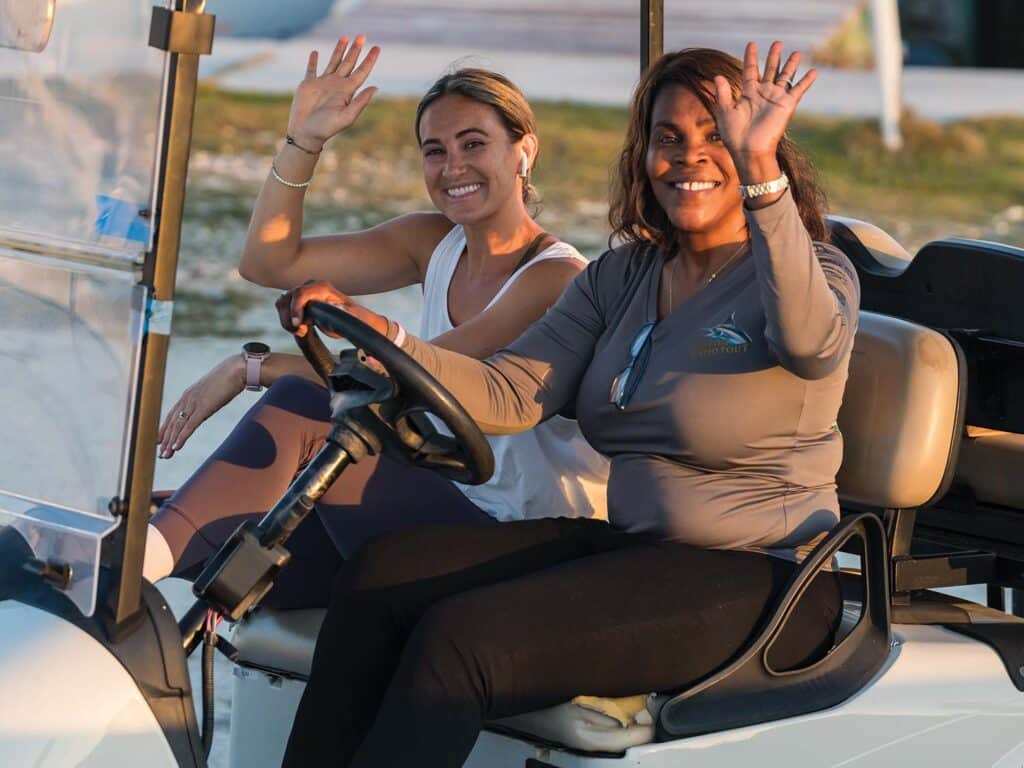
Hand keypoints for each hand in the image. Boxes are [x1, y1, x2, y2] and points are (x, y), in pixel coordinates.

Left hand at [158, 355, 245, 458]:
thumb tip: (207, 406)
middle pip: (171, 422)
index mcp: (188, 395)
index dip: (164, 429)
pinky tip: (176, 447)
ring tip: (165, 455)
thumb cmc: (228, 378)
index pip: (172, 415)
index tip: (159, 440)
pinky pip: (190, 425)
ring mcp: (194, 403)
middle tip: (160, 454)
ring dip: (170, 442)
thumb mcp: (213, 390)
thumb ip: (206, 399)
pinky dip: (182, 437)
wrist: (236, 370)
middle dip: (165, 439)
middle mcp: (187, 399)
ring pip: (177, 426)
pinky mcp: (203, 408)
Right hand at [276, 280, 387, 338]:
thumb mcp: (351, 317)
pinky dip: (287, 320)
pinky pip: (283, 308)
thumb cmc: (351, 317)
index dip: (296, 309)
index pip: (301, 293)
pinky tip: (300, 328)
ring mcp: (302, 291)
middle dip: (290, 318)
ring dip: (287, 320)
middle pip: (287, 298)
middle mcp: (310, 286)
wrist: (349, 318)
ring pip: (282, 303)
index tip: (297, 324)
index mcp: (322, 287)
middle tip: (301, 331)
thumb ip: (345, 312)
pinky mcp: (297, 300)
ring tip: (302, 331)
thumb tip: (339, 307)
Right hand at [287, 34, 379, 148]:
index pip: (362, 72)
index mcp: (347, 92)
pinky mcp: (308, 84)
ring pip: (333, 62)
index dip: (369, 60)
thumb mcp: (347, 117)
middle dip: (356, 50)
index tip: (377, 48)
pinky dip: (313, 60)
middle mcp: (337, 85)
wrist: (306, 133)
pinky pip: (312, 69)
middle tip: (362, 36)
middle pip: (349, 63)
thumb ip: (360, 102)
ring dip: (339, 50)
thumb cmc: (327, 128)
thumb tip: (375, 87)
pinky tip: (316, 53)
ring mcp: (323, 84)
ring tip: (345, 37)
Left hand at [713, 41, 816, 163]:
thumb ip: (723, 94)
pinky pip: (799, 90)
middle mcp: (763, 94)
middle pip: (770, 70)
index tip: (752, 44)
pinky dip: (806, 81)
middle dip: (773, 57)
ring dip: (790, 65)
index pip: (750, 70)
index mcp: (748, 94)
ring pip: (785, 76)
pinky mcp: (787, 105)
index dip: (751, 57)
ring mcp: (776, 98)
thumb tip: (717, 77)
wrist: (749, 150)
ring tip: (796, 53)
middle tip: (777, 43)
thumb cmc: (734, 135)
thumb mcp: (725, 112)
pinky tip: (814, 71)